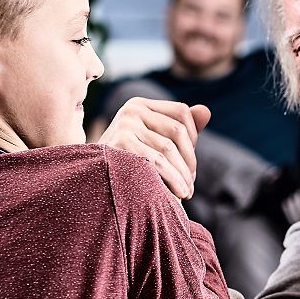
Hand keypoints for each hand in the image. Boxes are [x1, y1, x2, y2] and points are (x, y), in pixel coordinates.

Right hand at [97, 98, 212, 199]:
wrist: (93, 183)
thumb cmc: (127, 164)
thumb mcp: (154, 142)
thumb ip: (181, 128)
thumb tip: (207, 111)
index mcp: (139, 105)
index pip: (181, 112)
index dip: (194, 136)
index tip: (191, 163)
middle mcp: (131, 109)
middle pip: (178, 130)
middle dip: (190, 160)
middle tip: (191, 182)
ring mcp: (125, 124)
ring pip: (169, 149)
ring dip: (184, 174)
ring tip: (187, 192)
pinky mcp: (121, 143)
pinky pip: (158, 161)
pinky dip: (174, 179)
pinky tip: (181, 194)